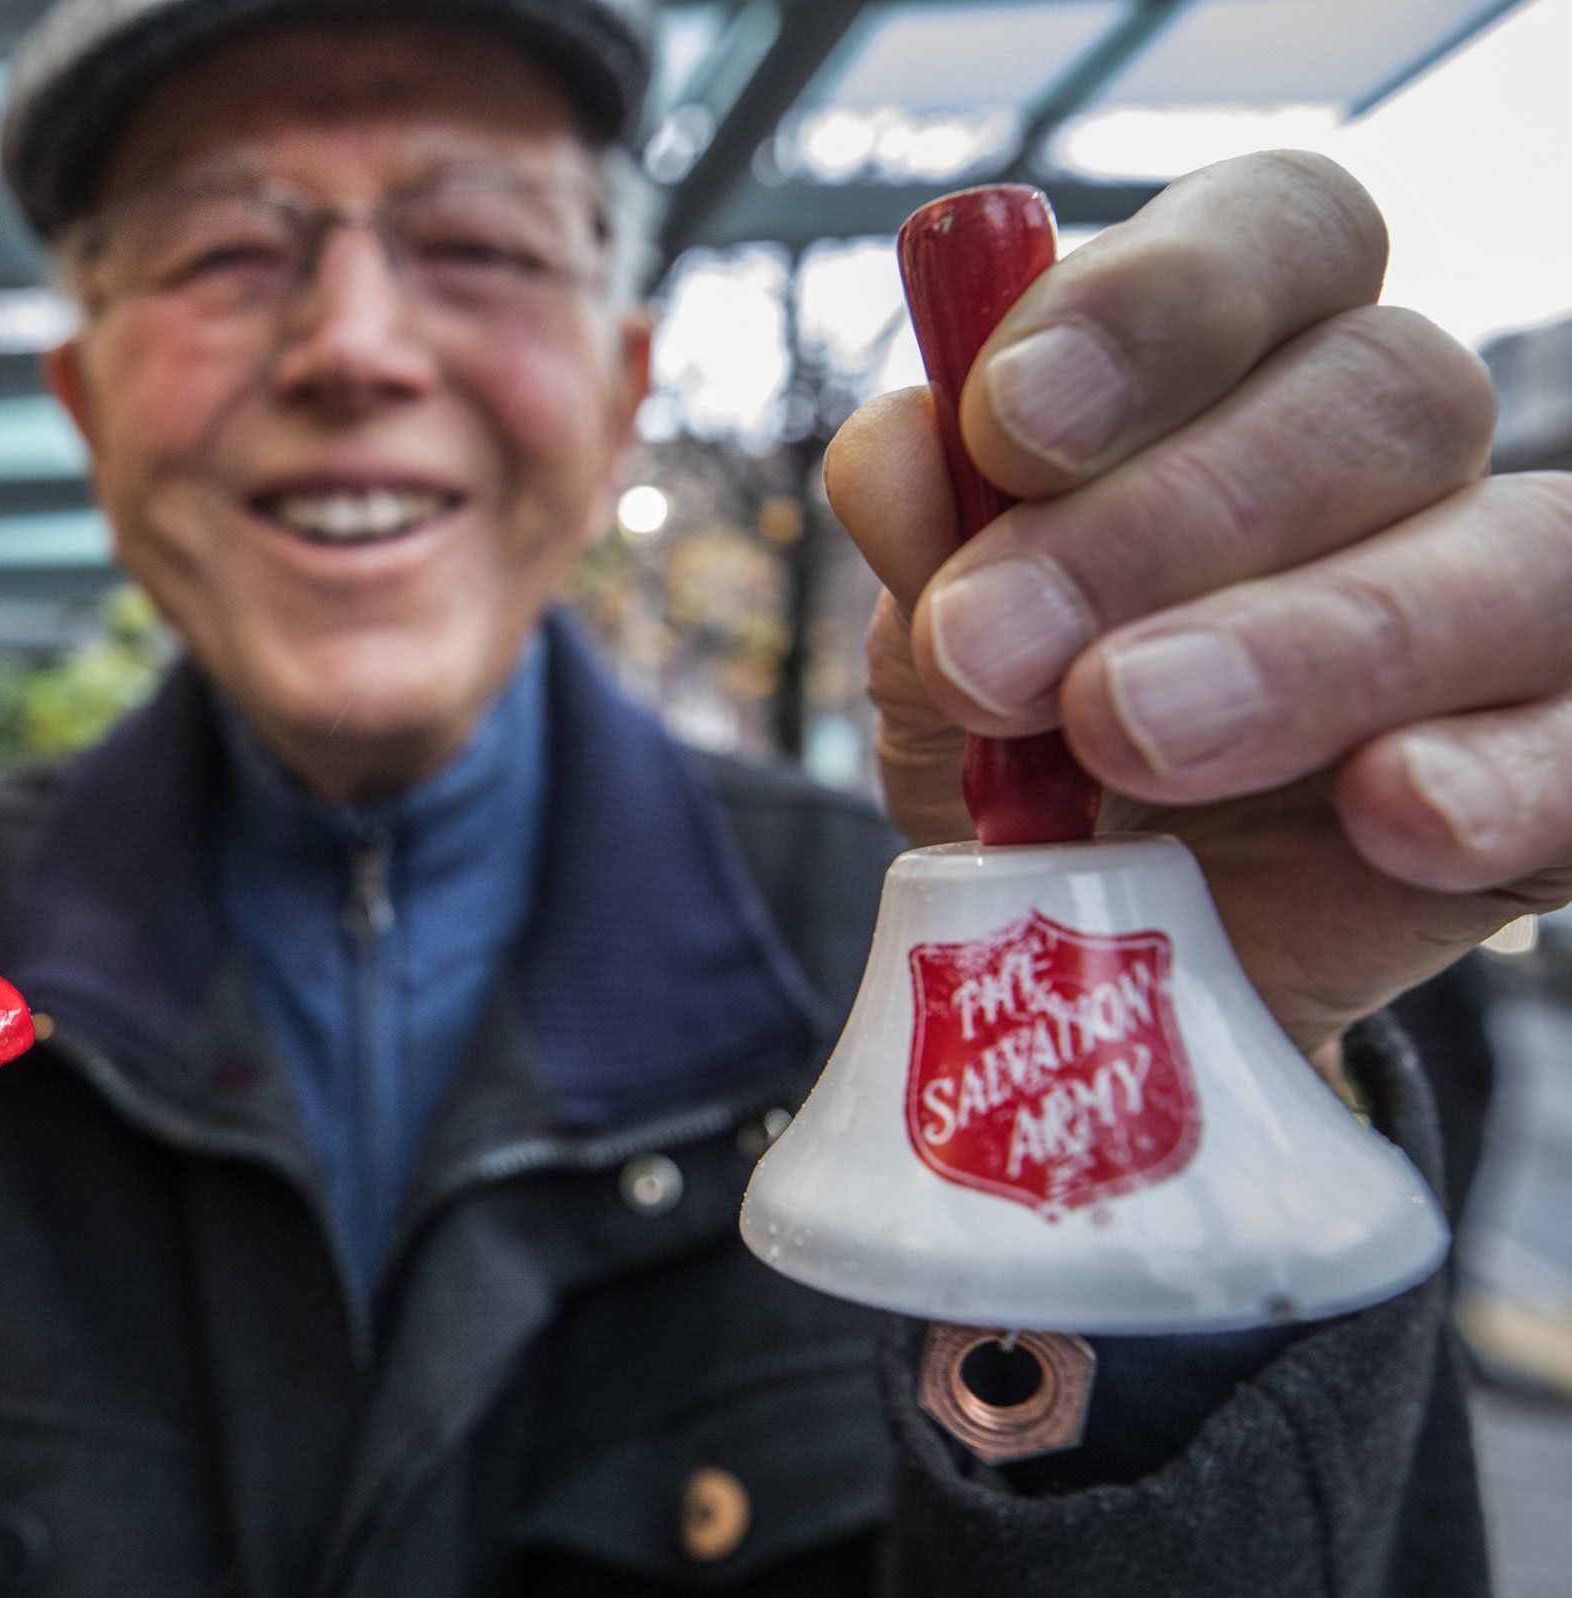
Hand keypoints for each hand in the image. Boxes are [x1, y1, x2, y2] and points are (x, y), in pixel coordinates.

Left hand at [832, 151, 1571, 1055]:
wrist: (1106, 951)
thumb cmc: (1028, 739)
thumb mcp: (939, 640)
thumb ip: (923, 538)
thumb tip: (902, 448)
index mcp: (1253, 359)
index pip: (1278, 231)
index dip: (1154, 301)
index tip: (1005, 423)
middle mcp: (1404, 454)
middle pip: (1379, 393)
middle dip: (1168, 519)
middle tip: (993, 648)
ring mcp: (1511, 602)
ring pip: (1504, 557)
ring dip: (1307, 642)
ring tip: (1124, 730)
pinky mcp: (1566, 764)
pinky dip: (1497, 778)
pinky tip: (1388, 806)